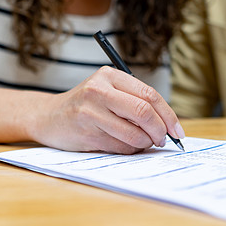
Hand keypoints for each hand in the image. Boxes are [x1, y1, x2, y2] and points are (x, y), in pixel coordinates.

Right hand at [31, 66, 184, 153]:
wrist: (48, 116)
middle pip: (143, 112)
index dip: (168, 115)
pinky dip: (129, 150)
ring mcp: (90, 112)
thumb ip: (133, 100)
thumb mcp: (107, 91)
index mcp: (109, 75)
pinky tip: (124, 145)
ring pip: (133, 133)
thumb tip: (168, 124)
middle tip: (162, 140)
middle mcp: (99, 90)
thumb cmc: (85, 105)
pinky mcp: (86, 133)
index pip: (149, 94)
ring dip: (144, 143)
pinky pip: (119, 146)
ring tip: (142, 143)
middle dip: (159, 131)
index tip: (177, 131)